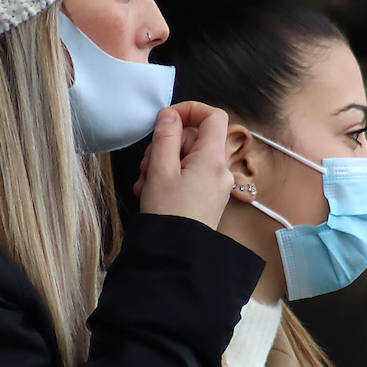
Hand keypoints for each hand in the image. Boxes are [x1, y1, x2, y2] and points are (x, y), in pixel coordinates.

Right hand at [134, 102, 233, 228]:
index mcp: (212, 159)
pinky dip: (171, 177)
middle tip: (147, 164)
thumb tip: (170, 114)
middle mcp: (220, 170)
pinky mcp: (208, 197)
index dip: (191, 110)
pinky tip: (151, 191)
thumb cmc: (168, 214)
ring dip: (163, 163)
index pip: (213, 116)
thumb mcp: (159, 169)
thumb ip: (165, 136)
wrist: (175, 255)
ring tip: (146, 183)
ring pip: (188, 157)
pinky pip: (190, 175)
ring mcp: (216, 185)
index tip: (167, 118)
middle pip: (195, 138)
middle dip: (167, 145)